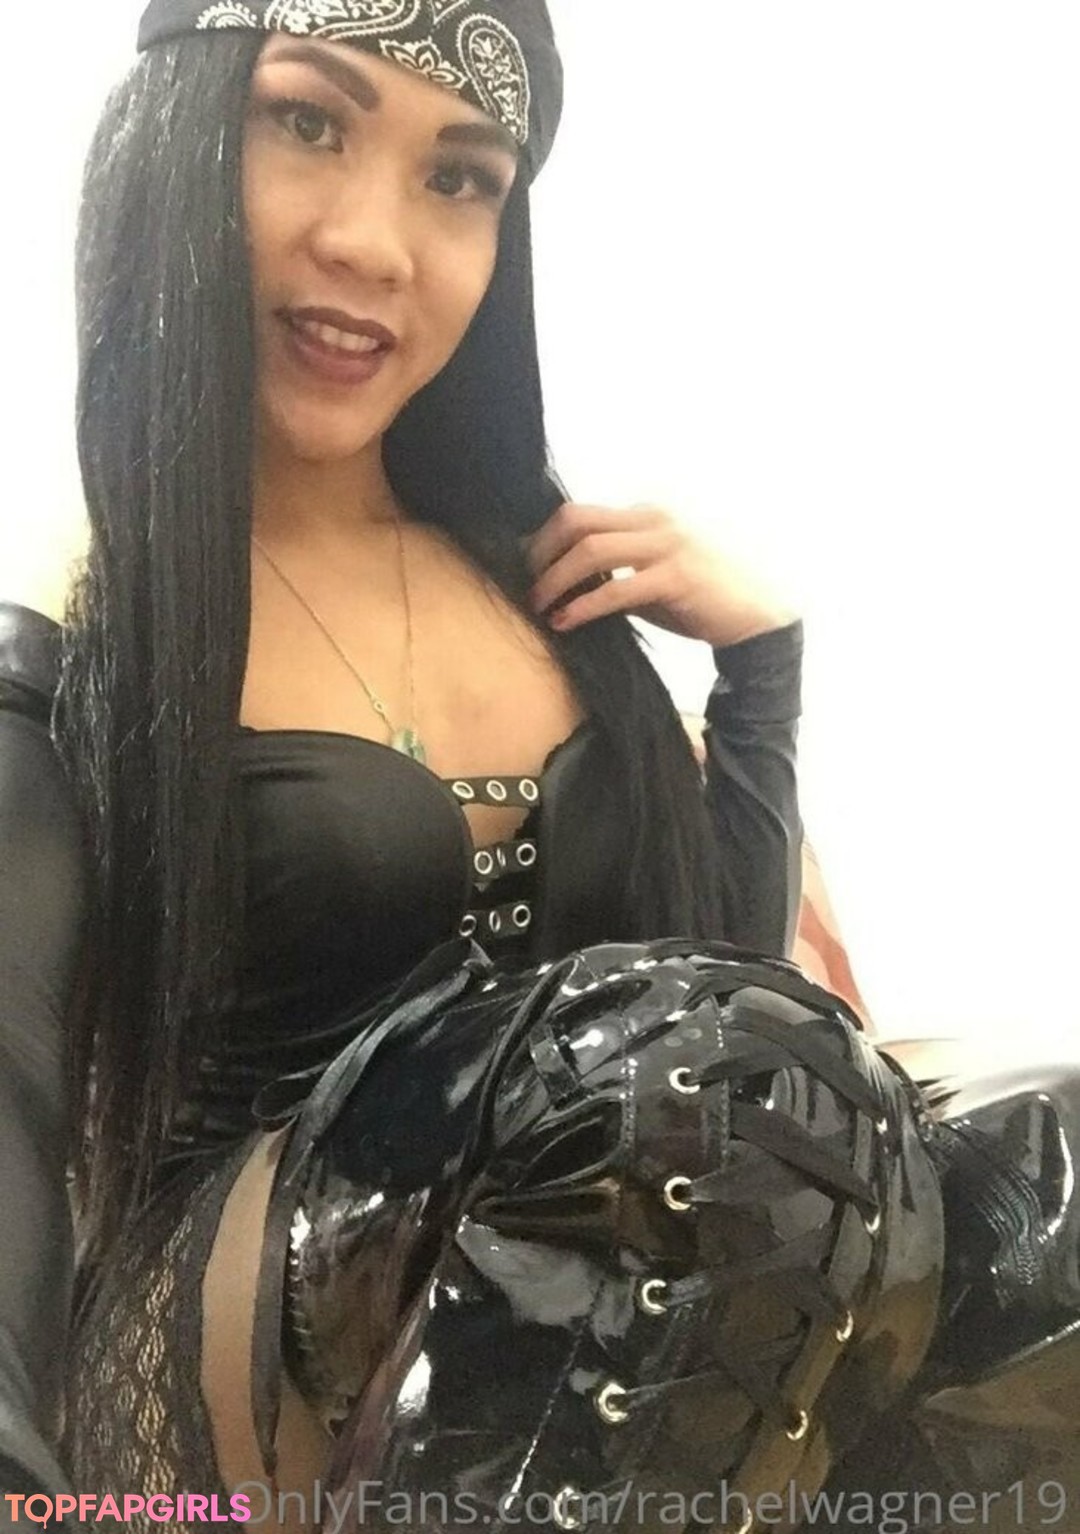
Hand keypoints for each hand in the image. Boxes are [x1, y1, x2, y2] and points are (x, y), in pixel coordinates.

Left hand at [523, 503, 798, 648]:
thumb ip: (617, 571)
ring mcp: (667, 546)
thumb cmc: (700, 598)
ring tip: (539, 606)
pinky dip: (583, 606)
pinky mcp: (676, 578)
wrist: (756, 614)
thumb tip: (567, 584)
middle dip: (541, 554)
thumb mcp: (653, 575)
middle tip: (526, 588)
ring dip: (555, 580)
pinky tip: (565, 622)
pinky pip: (616, 589)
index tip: (526, 570)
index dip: (544, 541)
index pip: (579, 514)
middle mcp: (654, 520)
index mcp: (646, 515)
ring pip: (591, 550)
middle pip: (576, 521)